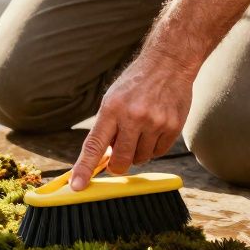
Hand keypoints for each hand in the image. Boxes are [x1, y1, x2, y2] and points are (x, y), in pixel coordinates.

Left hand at [69, 49, 196, 189]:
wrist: (168, 63)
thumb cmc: (135, 83)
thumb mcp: (112, 99)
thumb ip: (107, 128)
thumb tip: (102, 159)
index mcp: (112, 108)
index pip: (94, 145)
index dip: (84, 168)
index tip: (77, 186)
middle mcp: (133, 116)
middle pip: (121, 160)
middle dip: (117, 165)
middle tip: (117, 157)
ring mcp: (155, 122)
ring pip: (141, 159)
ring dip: (137, 153)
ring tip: (140, 130)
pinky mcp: (173, 127)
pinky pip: (158, 153)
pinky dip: (153, 148)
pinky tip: (153, 130)